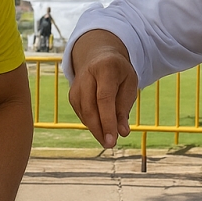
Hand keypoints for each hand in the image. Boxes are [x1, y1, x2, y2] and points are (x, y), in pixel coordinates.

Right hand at [67, 31, 137, 148]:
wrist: (99, 55)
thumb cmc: (119, 72)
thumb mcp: (129, 84)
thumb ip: (124, 108)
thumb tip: (122, 132)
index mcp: (105, 68)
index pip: (104, 98)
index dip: (108, 121)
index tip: (113, 139)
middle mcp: (87, 75)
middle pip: (90, 107)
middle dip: (100, 129)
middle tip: (110, 144)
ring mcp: (76, 85)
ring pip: (83, 112)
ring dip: (95, 129)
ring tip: (107, 140)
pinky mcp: (72, 94)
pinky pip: (81, 113)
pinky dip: (90, 123)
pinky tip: (100, 129)